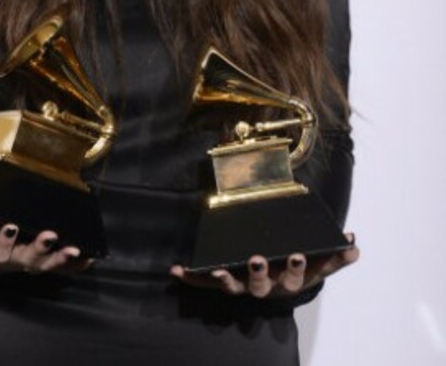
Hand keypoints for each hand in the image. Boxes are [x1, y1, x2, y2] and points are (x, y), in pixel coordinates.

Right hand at [0, 191, 90, 278]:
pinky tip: (88, 259)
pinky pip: (55, 265)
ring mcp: (23, 260)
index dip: (3, 240)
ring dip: (59, 258)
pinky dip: (72, 265)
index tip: (10, 226)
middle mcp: (8, 258)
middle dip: (38, 249)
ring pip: (42, 264)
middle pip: (24, 258)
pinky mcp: (34, 258)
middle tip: (50, 236)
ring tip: (74, 249)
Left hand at [170, 234, 358, 298]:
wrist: (274, 281)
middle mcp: (269, 286)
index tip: (300, 253)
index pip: (301, 276)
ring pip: (238, 287)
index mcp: (291, 279)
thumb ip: (336, 255)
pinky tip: (176, 270)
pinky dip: (191, 278)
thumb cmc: (295, 266)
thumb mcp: (318, 263)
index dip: (301, 267)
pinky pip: (207, 282)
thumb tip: (354, 242)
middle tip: (264, 256)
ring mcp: (246, 285)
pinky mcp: (226, 282)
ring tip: (221, 269)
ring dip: (229, 278)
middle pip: (268, 285)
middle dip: (265, 272)